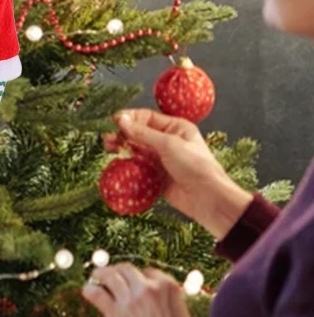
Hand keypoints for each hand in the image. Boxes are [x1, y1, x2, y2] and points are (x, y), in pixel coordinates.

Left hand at [82, 262, 210, 316]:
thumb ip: (175, 307)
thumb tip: (172, 309)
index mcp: (167, 286)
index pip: (148, 272)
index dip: (140, 278)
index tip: (134, 283)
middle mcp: (147, 286)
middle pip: (126, 269)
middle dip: (119, 271)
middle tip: (112, 276)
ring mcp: (130, 298)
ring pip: (109, 275)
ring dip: (101, 274)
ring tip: (96, 277)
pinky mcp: (115, 313)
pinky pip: (97, 294)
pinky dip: (90, 291)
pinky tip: (87, 293)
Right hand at [104, 108, 252, 238]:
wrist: (208, 199)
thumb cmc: (195, 166)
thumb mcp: (168, 144)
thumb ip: (142, 132)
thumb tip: (120, 119)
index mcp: (175, 128)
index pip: (147, 117)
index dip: (129, 118)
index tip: (113, 121)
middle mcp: (167, 141)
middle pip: (139, 133)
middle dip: (122, 133)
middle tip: (108, 138)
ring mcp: (161, 159)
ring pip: (136, 149)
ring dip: (122, 147)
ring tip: (108, 148)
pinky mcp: (156, 176)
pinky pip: (138, 166)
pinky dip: (127, 163)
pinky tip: (117, 162)